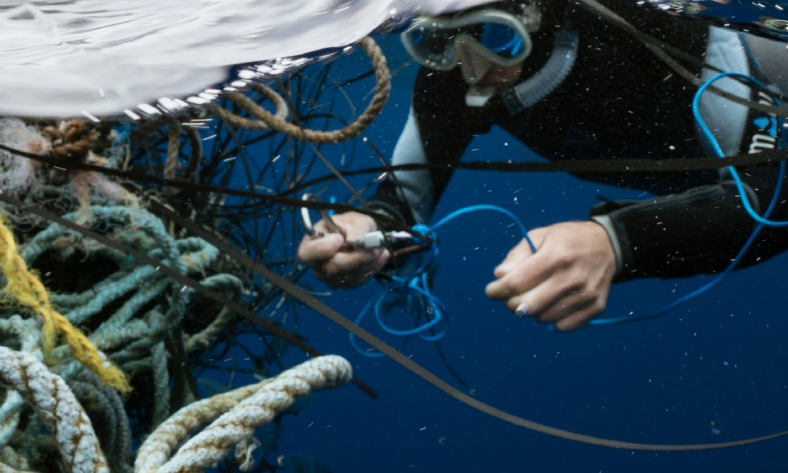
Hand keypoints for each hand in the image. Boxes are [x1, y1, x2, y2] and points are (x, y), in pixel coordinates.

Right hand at [297, 211, 389, 287]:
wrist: (363, 237)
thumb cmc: (353, 225)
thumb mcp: (357, 219)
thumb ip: (357, 229)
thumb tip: (355, 242)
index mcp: (311, 242)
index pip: (307, 253)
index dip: (323, 248)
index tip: (340, 238)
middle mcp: (317, 263)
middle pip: (331, 268)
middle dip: (356, 257)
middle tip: (373, 246)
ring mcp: (329, 277)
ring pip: (348, 276)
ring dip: (368, 262)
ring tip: (379, 247)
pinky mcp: (343, 284)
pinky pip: (358, 281)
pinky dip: (372, 268)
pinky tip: (380, 256)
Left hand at [485, 221, 616, 330]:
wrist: (608, 245)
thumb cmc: (567, 239)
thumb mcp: (540, 236)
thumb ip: (517, 256)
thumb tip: (500, 277)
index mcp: (555, 256)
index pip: (517, 283)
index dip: (498, 290)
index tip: (491, 291)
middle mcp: (572, 277)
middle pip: (528, 306)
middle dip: (511, 303)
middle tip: (510, 297)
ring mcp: (585, 294)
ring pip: (543, 318)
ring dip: (533, 310)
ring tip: (536, 295)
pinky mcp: (595, 307)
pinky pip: (562, 326)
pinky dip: (552, 318)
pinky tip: (553, 302)